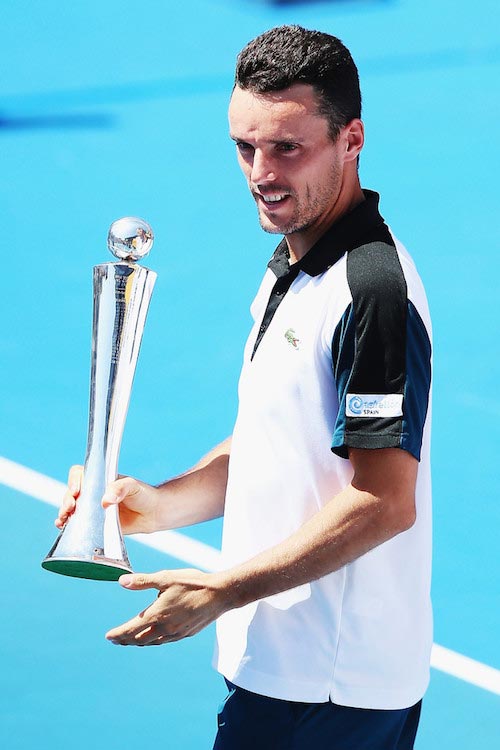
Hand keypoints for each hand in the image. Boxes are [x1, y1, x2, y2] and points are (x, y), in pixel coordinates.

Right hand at [55, 465, 158, 534]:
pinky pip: (76, 522)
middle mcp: (93, 493)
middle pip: (71, 492)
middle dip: (66, 500)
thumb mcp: (133, 486)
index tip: (76, 491)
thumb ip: (120, 489)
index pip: (80, 474)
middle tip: (71, 507)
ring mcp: (92, 508)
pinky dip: (66, 523)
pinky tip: (62, 526)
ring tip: (64, 519)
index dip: (74, 481)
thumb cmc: (143, 495)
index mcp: (100, 480)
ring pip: (70, 507)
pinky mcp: (94, 523)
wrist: (152, 514)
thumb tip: (106, 501)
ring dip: (63, 512)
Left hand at [105, 569, 227, 645]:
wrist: (220, 594)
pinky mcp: (186, 633)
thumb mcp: (165, 577)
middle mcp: (165, 628)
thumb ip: (142, 581)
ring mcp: (176, 633)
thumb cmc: (193, 583)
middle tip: (116, 639)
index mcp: (157, 614)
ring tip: (132, 640)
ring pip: (152, 642)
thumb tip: (121, 582)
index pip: (131, 629)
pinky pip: (165, 641)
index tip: (108, 636)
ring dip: (139, 642)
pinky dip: (155, 640)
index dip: (118, 634)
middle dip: (126, 640)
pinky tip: (155, 636)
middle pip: (139, 640)